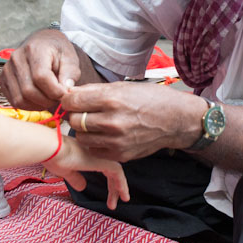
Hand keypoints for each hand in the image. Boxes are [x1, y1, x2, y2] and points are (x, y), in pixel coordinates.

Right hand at [0, 29, 79, 109]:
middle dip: (47, 101)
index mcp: (34, 49)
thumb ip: (71, 72)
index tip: (65, 93)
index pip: (41, 77)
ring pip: (20, 99)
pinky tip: (39, 100)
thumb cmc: (57, 52)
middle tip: (58, 99)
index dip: (55, 91)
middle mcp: (16, 58)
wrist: (42, 43)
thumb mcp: (70, 57)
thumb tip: (66, 89)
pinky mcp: (2, 79)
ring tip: (49, 99)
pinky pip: (14, 101)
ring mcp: (7, 69)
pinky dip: (28, 106)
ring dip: (38, 105)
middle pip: (29, 91)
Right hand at [43, 136, 129, 209]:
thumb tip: (83, 187)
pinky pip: (118, 173)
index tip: (111, 196)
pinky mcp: (103, 160)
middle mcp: (97, 153)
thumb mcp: (65, 171)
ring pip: (117, 173)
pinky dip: (122, 184)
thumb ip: (75, 178)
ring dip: (119, 188)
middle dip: (114, 188)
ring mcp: (101, 155)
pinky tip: (123, 195)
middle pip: (112, 171)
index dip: (109, 182)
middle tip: (112, 204)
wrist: (50, 147)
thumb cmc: (53, 156)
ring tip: (117, 203)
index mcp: (88, 154)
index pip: (105, 168)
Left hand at [60, 82, 205, 161]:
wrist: (174, 120)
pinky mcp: (120, 155)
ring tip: (95, 124)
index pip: (72, 101)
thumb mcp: (123, 87)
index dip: (69, 100)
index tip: (73, 100)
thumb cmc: (149, 99)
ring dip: (84, 131)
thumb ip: (93, 91)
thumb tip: (69, 92)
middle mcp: (112, 121)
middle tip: (85, 112)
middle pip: (74, 120)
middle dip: (76, 115)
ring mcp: (116, 141)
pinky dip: (95, 143)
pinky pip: (94, 149)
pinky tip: (105, 135)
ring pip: (81, 137)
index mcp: (112, 99)